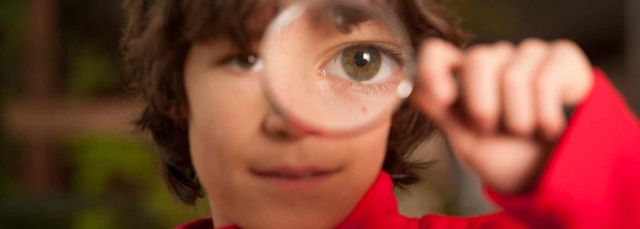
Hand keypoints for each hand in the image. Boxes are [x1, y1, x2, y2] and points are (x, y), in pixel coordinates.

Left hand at [411, 38, 593, 193]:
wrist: (553, 178)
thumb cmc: (508, 158)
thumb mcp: (468, 140)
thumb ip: (441, 111)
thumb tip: (408, 88)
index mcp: (465, 76)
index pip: (437, 52)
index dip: (434, 68)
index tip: (443, 98)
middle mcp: (496, 58)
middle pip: (478, 60)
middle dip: (485, 108)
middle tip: (496, 130)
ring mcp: (529, 54)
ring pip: (513, 76)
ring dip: (519, 120)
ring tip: (529, 131)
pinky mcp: (563, 57)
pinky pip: (545, 80)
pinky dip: (545, 116)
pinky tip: (551, 127)